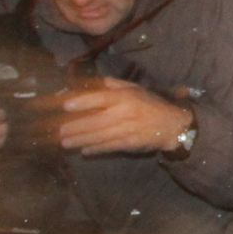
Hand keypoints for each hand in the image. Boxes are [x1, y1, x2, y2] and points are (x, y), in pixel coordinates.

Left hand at [56, 77, 191, 155]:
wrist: (172, 125)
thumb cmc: (150, 104)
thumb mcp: (134, 88)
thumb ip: (113, 85)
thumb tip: (90, 83)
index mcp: (124, 97)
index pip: (99, 98)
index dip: (82, 102)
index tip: (65, 106)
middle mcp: (123, 113)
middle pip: (95, 121)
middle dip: (75, 127)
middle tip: (60, 131)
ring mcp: (126, 129)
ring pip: (99, 136)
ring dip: (81, 140)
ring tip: (65, 143)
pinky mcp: (129, 143)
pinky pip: (109, 146)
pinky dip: (96, 149)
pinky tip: (84, 151)